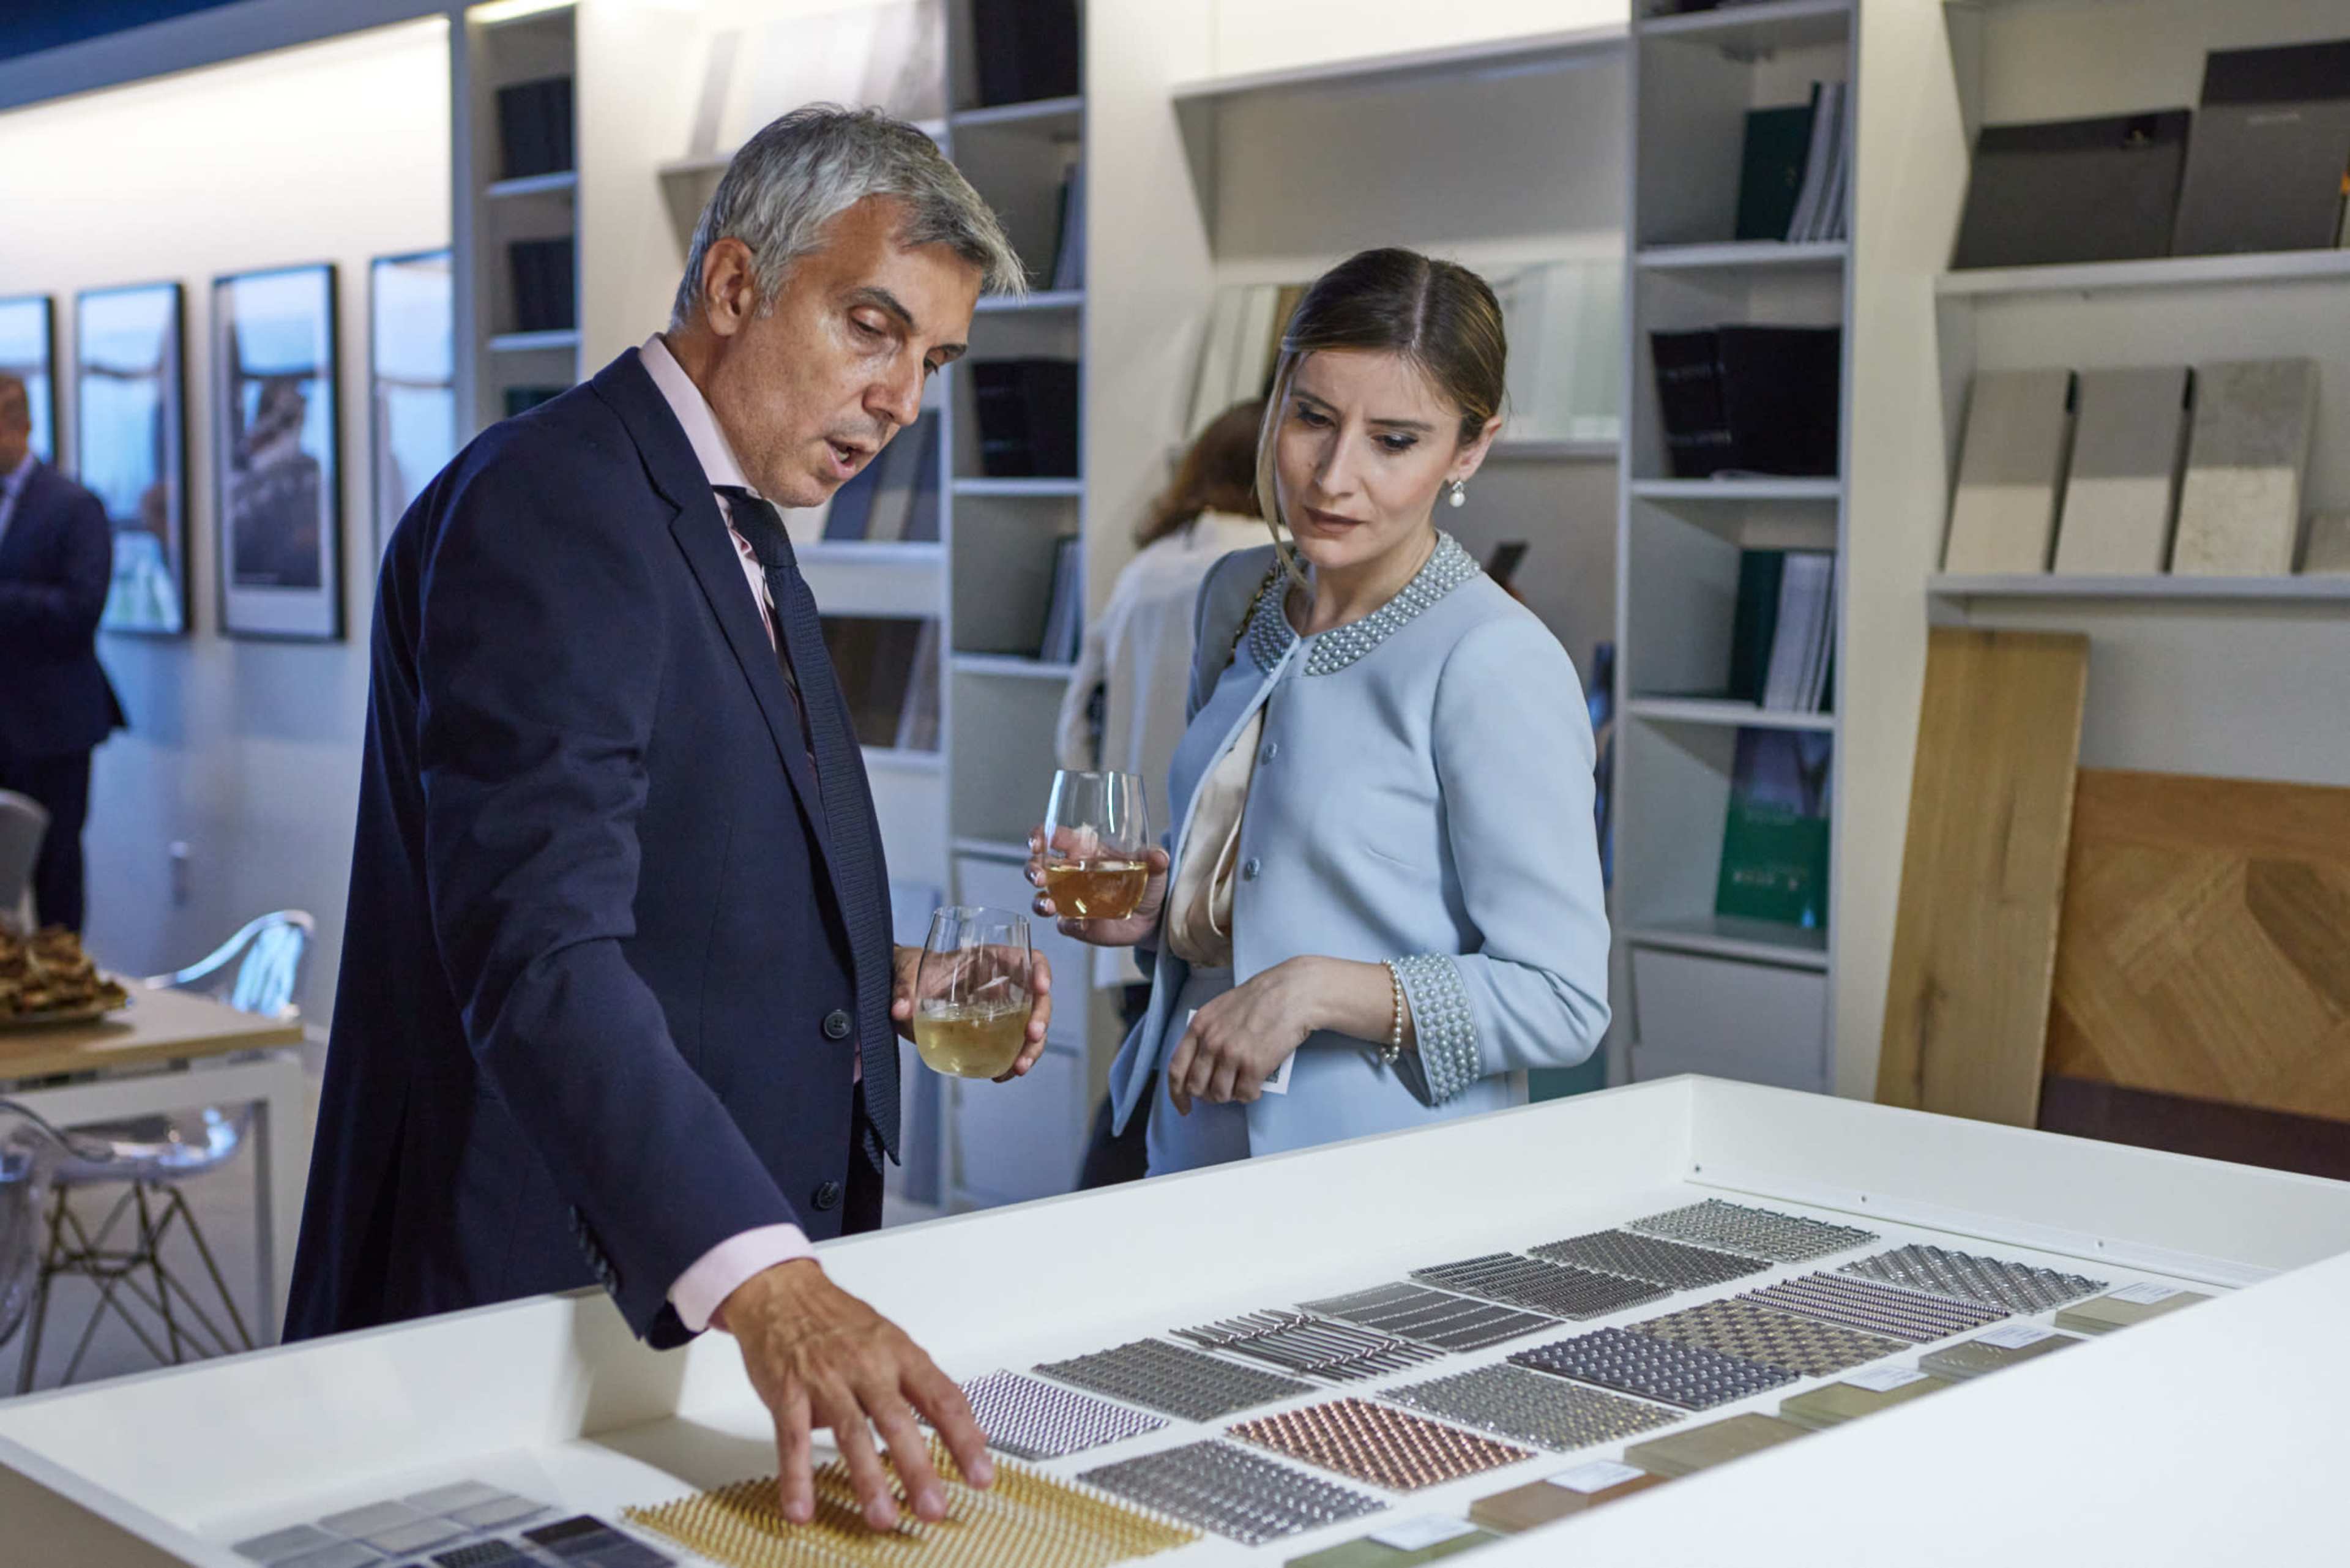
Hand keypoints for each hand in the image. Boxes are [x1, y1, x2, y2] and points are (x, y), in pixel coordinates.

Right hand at [721, 1258, 993, 1530]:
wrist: (783, 1292)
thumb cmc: (840, 1321)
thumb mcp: (892, 1342)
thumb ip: (926, 1387)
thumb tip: (969, 1430)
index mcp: (899, 1354)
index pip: (942, 1398)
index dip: (964, 1439)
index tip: (980, 1475)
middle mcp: (867, 1365)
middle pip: (898, 1420)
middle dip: (917, 1468)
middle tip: (933, 1507)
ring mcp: (826, 1380)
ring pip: (851, 1432)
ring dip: (868, 1479)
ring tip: (882, 1515)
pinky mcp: (788, 1393)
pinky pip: (793, 1440)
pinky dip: (797, 1477)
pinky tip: (803, 1507)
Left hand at [889, 943, 1053, 1081]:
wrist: (902, 990)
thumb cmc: (911, 970)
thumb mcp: (906, 971)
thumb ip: (903, 987)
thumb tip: (901, 1010)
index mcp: (986, 959)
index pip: (1025, 958)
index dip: (1040, 970)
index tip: (1041, 988)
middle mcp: (999, 984)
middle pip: (1036, 998)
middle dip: (1041, 1018)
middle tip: (1032, 1036)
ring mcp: (997, 1010)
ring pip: (1029, 1026)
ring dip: (1032, 1048)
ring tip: (1019, 1067)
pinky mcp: (989, 1032)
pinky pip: (1011, 1046)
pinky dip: (1012, 1062)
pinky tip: (1001, 1075)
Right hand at [1026, 827, 1170, 948]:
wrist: (1153, 916)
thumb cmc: (1146, 882)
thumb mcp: (1152, 867)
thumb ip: (1154, 859)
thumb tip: (1159, 856)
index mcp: (1084, 851)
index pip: (1055, 838)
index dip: (1040, 836)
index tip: (1037, 841)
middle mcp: (1070, 874)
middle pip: (1039, 867)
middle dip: (1033, 870)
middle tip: (1039, 877)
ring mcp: (1070, 900)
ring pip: (1042, 899)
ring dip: (1040, 902)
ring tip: (1048, 906)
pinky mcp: (1077, 924)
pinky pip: (1065, 925)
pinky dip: (1069, 925)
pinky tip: (1080, 924)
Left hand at [1165, 956, 1326, 1113]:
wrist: (1292, 993)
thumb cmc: (1260, 999)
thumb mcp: (1220, 1009)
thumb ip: (1206, 1034)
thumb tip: (1202, 1064)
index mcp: (1199, 1026)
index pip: (1176, 1069)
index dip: (1176, 1094)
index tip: (1184, 1106)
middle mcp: (1211, 1042)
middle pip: (1196, 1087)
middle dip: (1207, 1095)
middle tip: (1222, 1091)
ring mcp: (1232, 1055)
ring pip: (1219, 1094)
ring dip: (1230, 1095)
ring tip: (1242, 1084)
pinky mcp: (1254, 1066)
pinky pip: (1244, 1095)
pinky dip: (1250, 1094)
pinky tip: (1256, 1084)